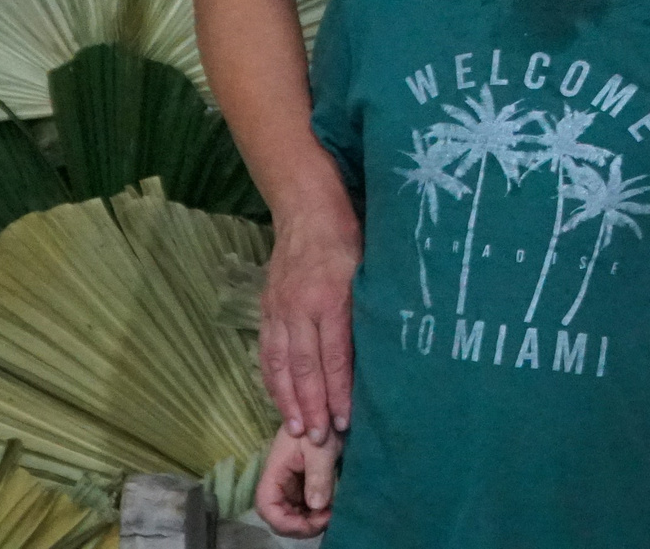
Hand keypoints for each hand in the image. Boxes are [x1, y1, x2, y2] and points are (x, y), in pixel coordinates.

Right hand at [254, 424, 341, 537]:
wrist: (331, 410)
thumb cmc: (323, 424)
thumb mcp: (321, 448)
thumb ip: (318, 476)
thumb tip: (317, 506)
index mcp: (275, 471)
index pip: (266, 506)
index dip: (283, 522)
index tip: (311, 523)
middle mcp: (279, 482)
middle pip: (279, 516)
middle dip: (301, 525)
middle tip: (328, 518)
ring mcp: (291, 485)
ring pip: (292, 514)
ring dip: (309, 521)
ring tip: (331, 513)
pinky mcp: (304, 484)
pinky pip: (304, 506)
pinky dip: (315, 513)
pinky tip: (331, 508)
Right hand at [259, 207, 360, 444]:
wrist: (306, 210)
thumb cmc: (348, 239)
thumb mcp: (368, 270)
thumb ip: (369, 310)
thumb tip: (383, 354)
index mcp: (332, 298)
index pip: (335, 356)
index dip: (339, 391)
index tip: (344, 421)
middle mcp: (301, 307)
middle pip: (304, 367)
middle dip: (312, 406)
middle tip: (318, 439)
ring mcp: (279, 309)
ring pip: (280, 364)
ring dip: (288, 400)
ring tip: (296, 430)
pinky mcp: (267, 309)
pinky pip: (267, 352)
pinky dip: (272, 380)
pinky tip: (279, 400)